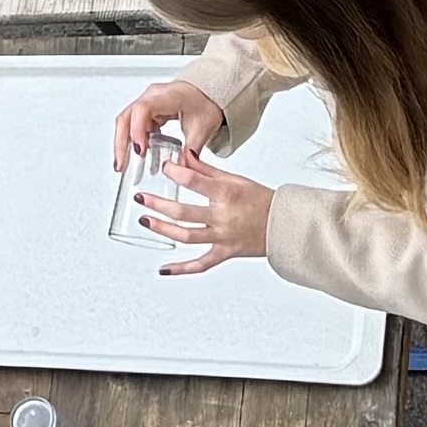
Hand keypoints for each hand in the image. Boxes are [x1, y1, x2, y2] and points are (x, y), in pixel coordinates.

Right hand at [109, 77, 222, 172]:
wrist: (207, 94)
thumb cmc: (205, 103)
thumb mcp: (202, 129)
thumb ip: (191, 150)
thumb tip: (182, 169)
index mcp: (168, 96)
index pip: (143, 109)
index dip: (137, 130)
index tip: (139, 150)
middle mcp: (153, 96)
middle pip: (127, 117)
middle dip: (121, 142)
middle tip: (121, 164)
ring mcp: (147, 102)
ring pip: (125, 121)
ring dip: (122, 144)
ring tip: (122, 165)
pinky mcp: (146, 110)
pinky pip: (132, 124)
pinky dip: (130, 141)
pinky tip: (133, 156)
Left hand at [145, 149, 274, 272]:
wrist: (285, 224)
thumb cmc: (261, 200)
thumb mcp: (235, 179)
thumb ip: (206, 170)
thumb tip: (184, 157)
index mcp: (227, 193)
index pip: (193, 181)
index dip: (174, 173)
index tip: (163, 168)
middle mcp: (223, 216)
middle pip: (184, 212)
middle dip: (158, 204)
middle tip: (141, 197)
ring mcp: (224, 237)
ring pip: (187, 236)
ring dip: (163, 230)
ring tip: (145, 220)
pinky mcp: (226, 253)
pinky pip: (201, 264)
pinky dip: (182, 269)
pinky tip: (163, 269)